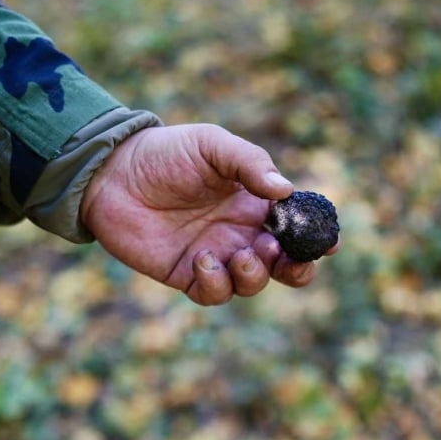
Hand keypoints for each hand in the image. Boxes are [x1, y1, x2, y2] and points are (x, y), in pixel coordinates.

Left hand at [80, 123, 336, 305]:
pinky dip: (216, 284)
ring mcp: (215, 256)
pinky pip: (213, 294)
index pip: (296, 227)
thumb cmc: (165, 152)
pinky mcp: (186, 275)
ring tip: (242, 254)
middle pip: (284, 266)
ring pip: (252, 284)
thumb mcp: (212, 145)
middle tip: (286, 257)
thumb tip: (285, 191)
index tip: (328, 242)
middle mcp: (240, 233)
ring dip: (256, 276)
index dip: (316, 238)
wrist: (112, 173)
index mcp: (254, 203)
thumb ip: (250, 163)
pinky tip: (203, 260)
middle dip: (296, 268)